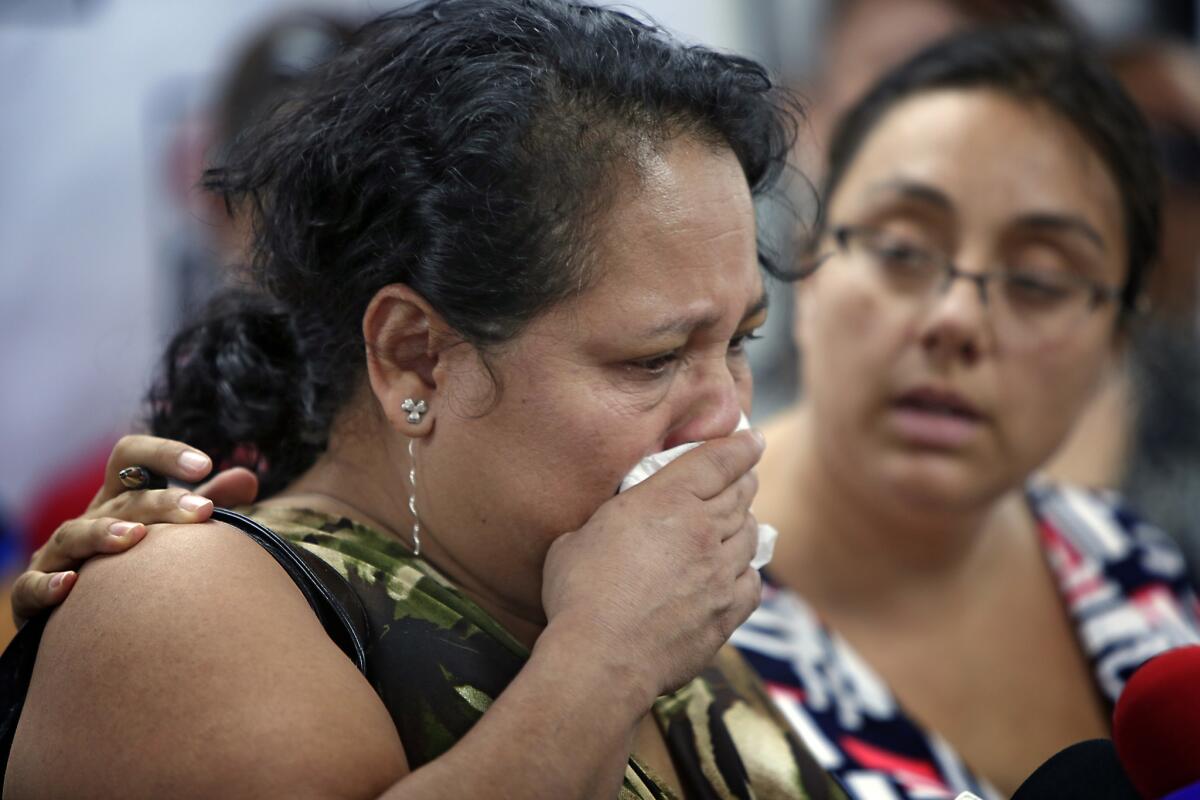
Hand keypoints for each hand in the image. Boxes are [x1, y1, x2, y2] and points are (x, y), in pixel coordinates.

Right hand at [10, 435, 259, 625]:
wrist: (83, 622)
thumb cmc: (136, 565)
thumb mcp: (170, 528)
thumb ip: (207, 502)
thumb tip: (247, 477)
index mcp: (119, 500)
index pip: (131, 458)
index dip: (164, 453)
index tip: (206, 464)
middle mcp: (88, 521)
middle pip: (120, 500)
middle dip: (160, 502)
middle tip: (203, 511)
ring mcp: (58, 557)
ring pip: (73, 535)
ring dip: (103, 533)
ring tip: (136, 537)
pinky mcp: (34, 596)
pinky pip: (32, 588)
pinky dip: (47, 584)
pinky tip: (71, 585)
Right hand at [540, 428, 763, 703]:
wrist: (601, 658)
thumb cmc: (579, 593)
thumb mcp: (579, 536)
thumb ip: (609, 521)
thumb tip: (611, 525)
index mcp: (666, 500)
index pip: (716, 461)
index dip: (739, 446)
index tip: (752, 438)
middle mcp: (702, 530)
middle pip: (739, 495)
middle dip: (744, 480)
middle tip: (744, 475)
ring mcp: (719, 573)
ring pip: (749, 536)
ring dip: (746, 523)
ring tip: (739, 521)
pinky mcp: (725, 614)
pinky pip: (752, 583)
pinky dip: (748, 571)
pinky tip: (739, 572)